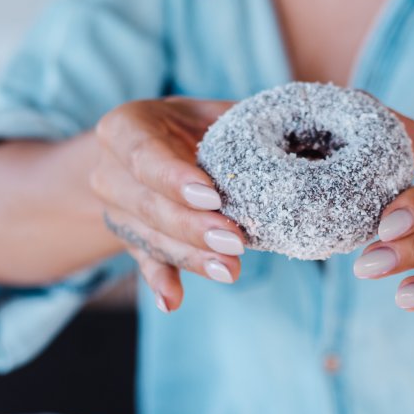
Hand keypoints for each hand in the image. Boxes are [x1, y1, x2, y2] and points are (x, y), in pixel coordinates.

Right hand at [90, 97, 245, 311]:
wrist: (156, 150)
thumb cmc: (195, 126)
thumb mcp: (212, 112)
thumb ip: (244, 120)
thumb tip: (304, 129)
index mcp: (125, 128)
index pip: (145, 155)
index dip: (175, 178)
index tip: (212, 196)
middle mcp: (109, 171)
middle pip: (149, 205)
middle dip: (193, 227)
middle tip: (235, 241)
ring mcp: (117, 210)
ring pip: (152, 239)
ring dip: (191, 257)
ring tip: (230, 269)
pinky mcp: (130, 241)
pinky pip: (146, 263)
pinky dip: (161, 281)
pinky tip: (173, 301)